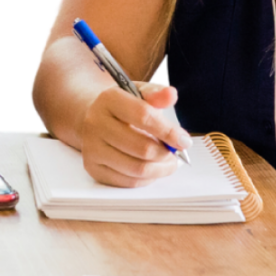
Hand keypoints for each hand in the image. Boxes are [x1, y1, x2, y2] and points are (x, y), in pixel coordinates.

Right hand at [77, 81, 193, 186]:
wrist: (94, 120)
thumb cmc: (124, 108)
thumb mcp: (139, 94)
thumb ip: (157, 94)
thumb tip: (171, 95)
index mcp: (109, 99)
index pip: (143, 117)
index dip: (168, 131)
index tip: (184, 141)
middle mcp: (95, 123)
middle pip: (142, 148)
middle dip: (166, 153)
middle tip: (175, 153)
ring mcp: (91, 148)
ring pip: (137, 168)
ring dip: (160, 168)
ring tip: (167, 161)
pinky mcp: (93, 168)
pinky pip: (129, 181)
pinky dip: (147, 178)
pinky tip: (152, 168)